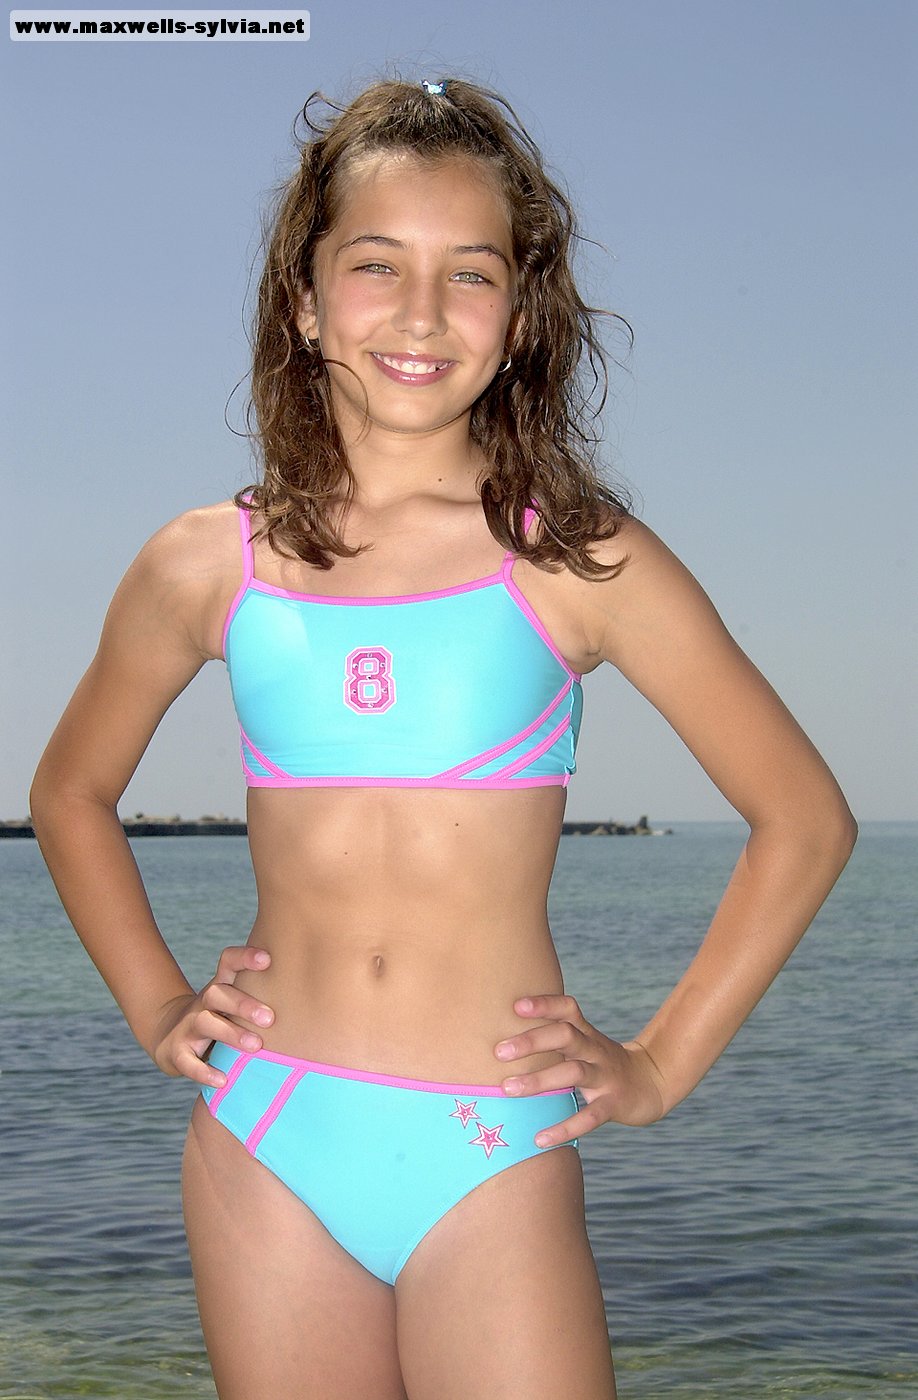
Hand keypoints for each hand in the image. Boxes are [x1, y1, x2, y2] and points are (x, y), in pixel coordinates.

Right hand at [151, 945, 273, 1086]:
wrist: (171, 1037)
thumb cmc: (221, 1019)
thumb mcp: (236, 1005)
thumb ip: (267, 999)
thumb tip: (321, 1003)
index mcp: (221, 987)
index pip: (228, 962)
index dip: (245, 957)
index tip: (269, 959)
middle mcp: (203, 1002)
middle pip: (217, 991)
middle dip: (243, 1003)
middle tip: (270, 1018)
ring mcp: (188, 1026)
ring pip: (204, 1021)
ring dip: (230, 1033)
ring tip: (255, 1046)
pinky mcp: (177, 1051)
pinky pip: (187, 1060)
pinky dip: (204, 1071)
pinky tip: (223, 1080)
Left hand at [494, 994, 665, 1145]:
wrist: (651, 1084)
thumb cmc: (602, 1063)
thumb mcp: (583, 1044)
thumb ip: (554, 1037)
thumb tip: (503, 1036)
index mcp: (586, 1033)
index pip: (568, 1009)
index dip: (545, 1004)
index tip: (516, 1006)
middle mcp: (596, 1050)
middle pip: (566, 1035)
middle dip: (532, 1041)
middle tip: (499, 1051)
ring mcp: (606, 1076)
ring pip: (574, 1073)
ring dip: (539, 1081)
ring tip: (508, 1089)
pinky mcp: (613, 1104)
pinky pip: (589, 1117)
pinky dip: (564, 1128)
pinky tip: (540, 1139)